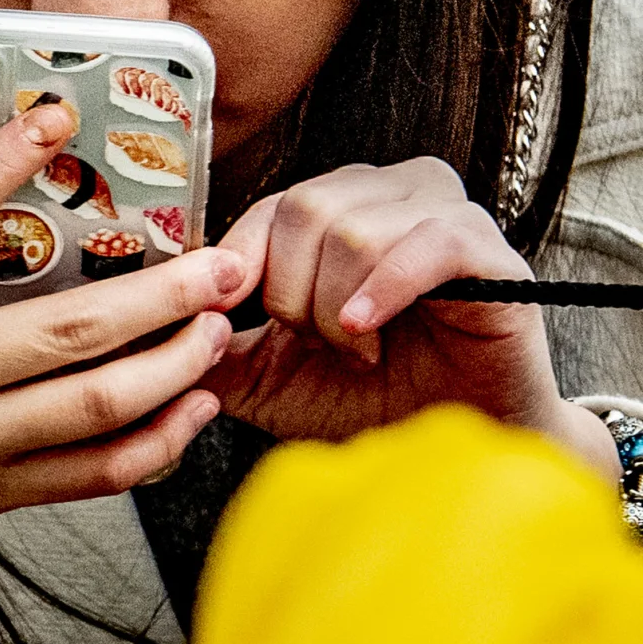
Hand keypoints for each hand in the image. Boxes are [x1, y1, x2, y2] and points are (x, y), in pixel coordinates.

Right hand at [0, 101, 243, 557]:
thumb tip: (26, 217)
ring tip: (212, 333)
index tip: (55, 118)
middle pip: (66, 328)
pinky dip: (155, 441)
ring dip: (176, 365)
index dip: (1, 160)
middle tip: (219, 265)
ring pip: (95, 403)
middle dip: (166, 293)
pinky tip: (187, 409)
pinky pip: (91, 472)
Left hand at [202, 160, 611, 475]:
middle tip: (315, 345)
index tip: (226, 317)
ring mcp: (446, 217)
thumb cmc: (369, 401)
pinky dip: (384, 289)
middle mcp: (392, 197)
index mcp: (341, 211)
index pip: (269, 206)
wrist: (453, 446)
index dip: (237, 262)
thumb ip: (215, 348)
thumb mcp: (268, 379)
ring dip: (336, 305)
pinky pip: (429, 242)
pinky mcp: (490, 253)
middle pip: (304, 207)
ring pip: (354, 227)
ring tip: (357, 351)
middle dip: (290, 291)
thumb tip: (154, 329)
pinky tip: (366, 331)